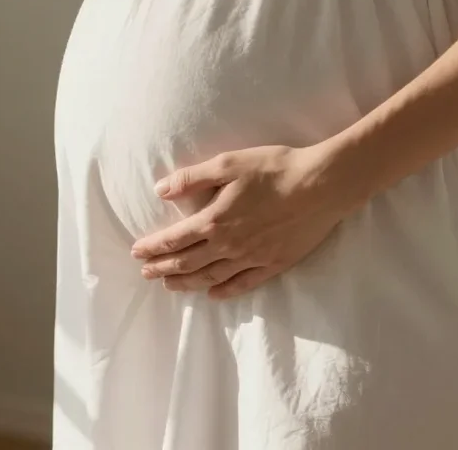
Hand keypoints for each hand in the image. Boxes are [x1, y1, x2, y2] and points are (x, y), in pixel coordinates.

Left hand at [131, 145, 363, 299]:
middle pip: (187, 262)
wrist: (321, 185)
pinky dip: (224, 292)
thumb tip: (160, 190)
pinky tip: (214, 294)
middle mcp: (228, 245)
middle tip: (145, 272)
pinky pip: (243, 284)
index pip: (174, 239)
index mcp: (214, 220)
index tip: (136, 252)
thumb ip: (192, 179)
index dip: (153, 247)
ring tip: (169, 285)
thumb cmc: (274, 169)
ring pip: (210, 277)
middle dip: (162, 268)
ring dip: (186, 283)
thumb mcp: (228, 164)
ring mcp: (252, 258)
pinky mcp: (273, 264)